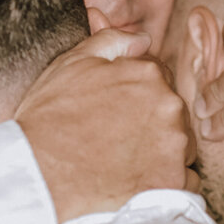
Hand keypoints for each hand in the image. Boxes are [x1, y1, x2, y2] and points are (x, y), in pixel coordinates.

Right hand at [15, 21, 196, 223]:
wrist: (37, 172)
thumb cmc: (49, 118)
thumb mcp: (72, 64)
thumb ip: (112, 42)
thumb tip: (143, 39)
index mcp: (149, 75)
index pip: (159, 79)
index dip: (137, 95)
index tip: (118, 113)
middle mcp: (169, 106)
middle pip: (173, 113)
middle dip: (152, 123)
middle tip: (118, 139)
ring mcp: (174, 145)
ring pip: (181, 146)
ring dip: (162, 152)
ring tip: (125, 163)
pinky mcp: (172, 181)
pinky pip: (186, 181)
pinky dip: (168, 182)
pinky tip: (139, 184)